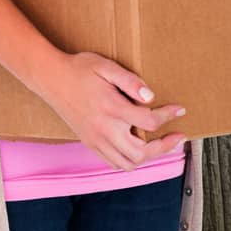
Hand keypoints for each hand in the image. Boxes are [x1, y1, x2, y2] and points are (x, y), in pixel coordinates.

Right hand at [38, 51, 186, 171]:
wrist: (50, 78)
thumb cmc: (78, 69)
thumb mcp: (105, 66)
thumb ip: (130, 81)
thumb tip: (150, 97)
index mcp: (112, 108)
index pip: (149, 122)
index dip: (169, 116)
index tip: (179, 110)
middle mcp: (105, 129)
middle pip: (142, 152)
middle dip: (164, 147)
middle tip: (176, 137)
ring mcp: (96, 139)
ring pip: (128, 163)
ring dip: (148, 157)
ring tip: (159, 145)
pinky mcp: (90, 143)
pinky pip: (114, 163)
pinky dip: (129, 160)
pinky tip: (136, 148)